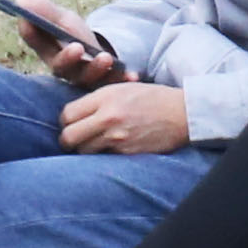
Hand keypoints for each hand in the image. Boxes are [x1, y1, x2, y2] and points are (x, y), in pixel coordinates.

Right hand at [4, 0, 118, 84]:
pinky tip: (132, 75)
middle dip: (67, 59)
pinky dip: (123, 78)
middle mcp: (65, 69)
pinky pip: (115, 82)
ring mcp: (86, 77)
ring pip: (88, 78)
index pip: (36, 42)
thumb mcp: (62, 20)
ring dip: (96, 69)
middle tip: (76, 47)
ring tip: (105, 57)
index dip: (31, 33)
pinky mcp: (107, 81)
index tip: (28, 21)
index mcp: (48, 52)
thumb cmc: (73, 36)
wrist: (98, 55)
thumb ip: (44, 11)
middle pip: (62, 68)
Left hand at [60, 81, 189, 154]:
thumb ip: (97, 100)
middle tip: (75, 140)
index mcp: (105, 97)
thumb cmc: (152, 99)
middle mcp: (108, 117)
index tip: (72, 124)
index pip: (67, 114)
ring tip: (95, 144)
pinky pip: (102, 158)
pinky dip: (103, 156)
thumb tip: (74, 115)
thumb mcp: (122, 89)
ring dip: (85, 150)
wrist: (181, 114)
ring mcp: (117, 138)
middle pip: (68, 137)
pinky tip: (112, 149)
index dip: (66, 122)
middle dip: (68, 140)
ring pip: (83, 151)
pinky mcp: (126, 153)